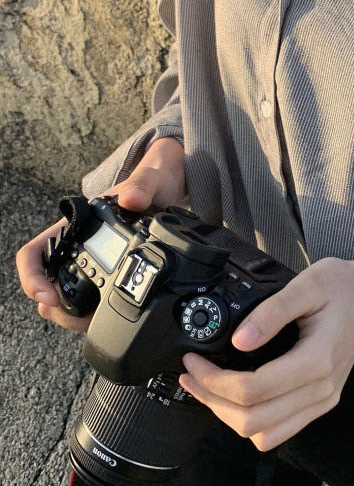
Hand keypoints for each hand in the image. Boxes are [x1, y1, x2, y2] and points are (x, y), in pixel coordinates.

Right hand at [15, 136, 185, 332]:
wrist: (171, 188)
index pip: (34, 253)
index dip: (32, 277)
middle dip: (55, 307)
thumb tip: (132, 199)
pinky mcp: (110, 273)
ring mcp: (91, 261)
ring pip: (66, 295)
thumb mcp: (148, 181)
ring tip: (94, 322)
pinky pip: (92, 298)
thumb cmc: (152, 181)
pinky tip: (110, 316)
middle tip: (79, 320)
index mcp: (73, 225)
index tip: (47, 297)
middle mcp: (76, 245)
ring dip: (72, 314)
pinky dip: (95, 311)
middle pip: (47, 283)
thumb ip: (141, 186)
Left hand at [178, 257, 353, 451]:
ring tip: (208, 388)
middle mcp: (322, 388)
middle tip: (193, 375)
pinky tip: (236, 396)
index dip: (215, 381)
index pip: (253, 390)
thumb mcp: (307, 284)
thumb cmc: (342, 286)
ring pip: (265, 434)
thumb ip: (271, 312)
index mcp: (318, 360)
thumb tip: (239, 340)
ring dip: (229, 416)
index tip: (195, 362)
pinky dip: (251, 421)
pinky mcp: (321, 402)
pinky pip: (280, 430)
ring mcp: (323, 399)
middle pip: (253, 421)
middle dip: (213, 401)